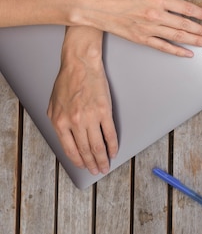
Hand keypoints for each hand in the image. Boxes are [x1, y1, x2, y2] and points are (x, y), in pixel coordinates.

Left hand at [48, 27, 117, 174]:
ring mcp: (91, 117)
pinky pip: (109, 133)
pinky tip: (114, 150)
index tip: (84, 166)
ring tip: (106, 166)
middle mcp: (75, 122)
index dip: (78, 160)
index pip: (70, 149)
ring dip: (102, 158)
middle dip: (92, 163)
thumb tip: (66, 138)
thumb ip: (58, 122)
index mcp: (60, 122)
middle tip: (97, 171)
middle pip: (85, 150)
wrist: (80, 65)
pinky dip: (112, 144)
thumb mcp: (53, 104)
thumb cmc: (67, 81)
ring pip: (97, 145)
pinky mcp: (105, 111)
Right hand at [76, 0, 201, 56]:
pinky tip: (187, 54)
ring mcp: (148, 28)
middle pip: (185, 24)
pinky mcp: (140, 38)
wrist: (93, 4)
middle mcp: (155, 14)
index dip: (200, 14)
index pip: (185, 8)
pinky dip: (177, 51)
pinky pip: (163, 47)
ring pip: (177, 37)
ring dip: (195, 41)